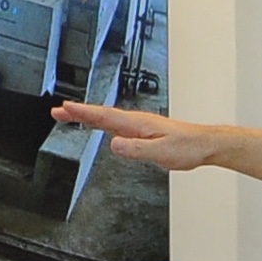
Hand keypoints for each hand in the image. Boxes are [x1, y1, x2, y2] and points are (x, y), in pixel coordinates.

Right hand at [53, 104, 223, 170]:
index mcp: (137, 123)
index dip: (83, 112)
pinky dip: (101, 123)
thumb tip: (115, 145)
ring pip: (107, 119)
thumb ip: (136, 149)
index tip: (64, 108)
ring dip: (87, 116)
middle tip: (57, 111)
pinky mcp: (143, 132)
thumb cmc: (187, 147)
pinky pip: (116, 125)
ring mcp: (139, 126)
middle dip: (78, 112)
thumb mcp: (160, 152)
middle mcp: (136, 121)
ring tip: (69, 116)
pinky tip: (98, 126)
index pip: (104, 116)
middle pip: (101, 114)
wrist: (204, 145)